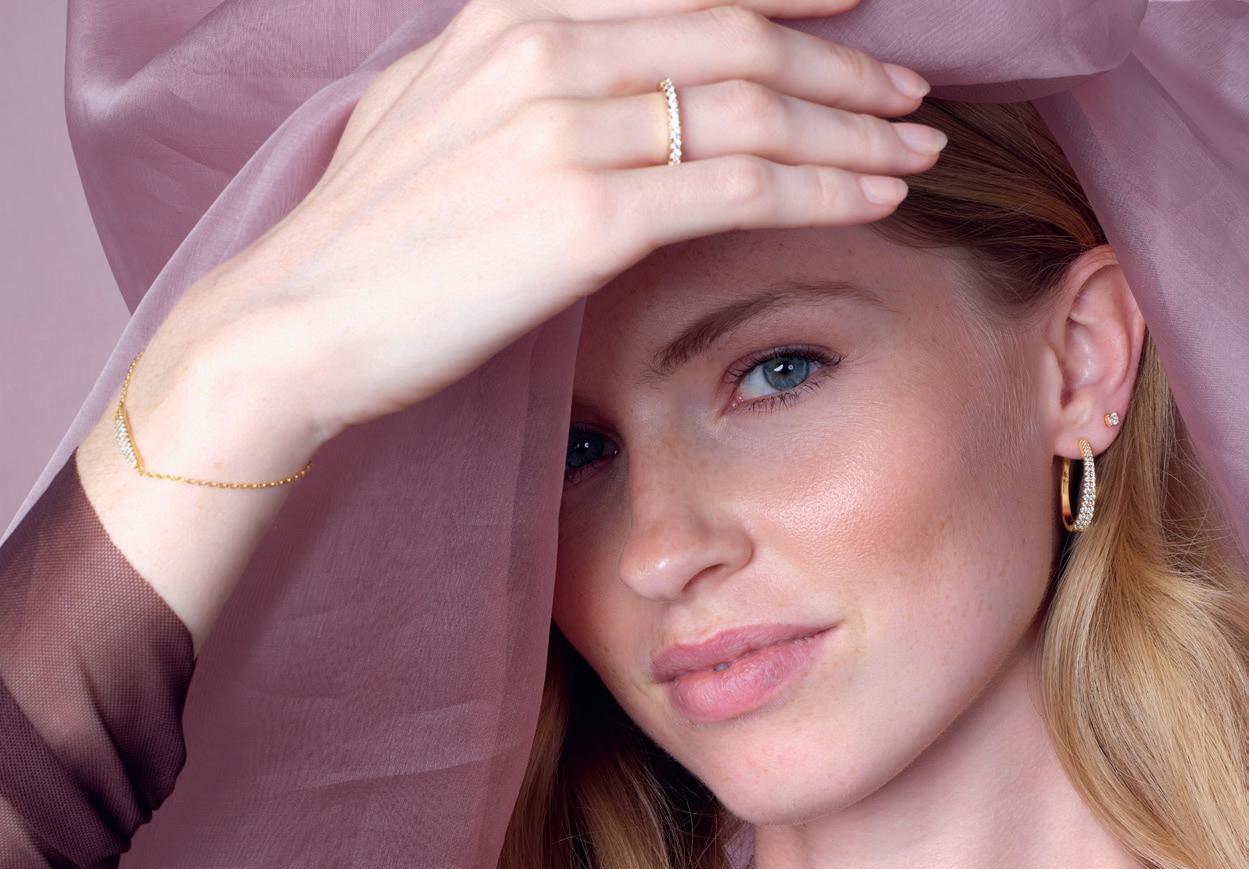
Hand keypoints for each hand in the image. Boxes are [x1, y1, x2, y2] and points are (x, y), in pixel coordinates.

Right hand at [175, 0, 944, 446]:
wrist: (300, 320)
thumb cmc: (363, 239)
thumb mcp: (428, 118)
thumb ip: (510, 84)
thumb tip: (583, 90)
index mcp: (512, 14)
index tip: (853, 10)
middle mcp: (548, 49)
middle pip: (739, 41)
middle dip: (843, 70)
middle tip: (911, 98)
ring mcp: (569, 127)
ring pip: (754, 112)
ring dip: (851, 132)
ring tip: (916, 154)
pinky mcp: (586, 215)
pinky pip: (738, 187)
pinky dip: (820, 188)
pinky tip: (872, 198)